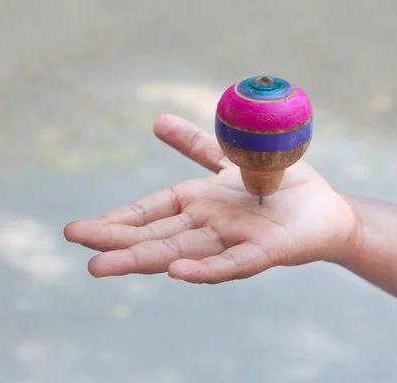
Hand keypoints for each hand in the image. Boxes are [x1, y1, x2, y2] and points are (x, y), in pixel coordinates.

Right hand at [64, 114, 358, 283]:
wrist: (324, 208)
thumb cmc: (277, 186)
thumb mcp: (230, 159)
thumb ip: (197, 146)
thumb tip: (156, 122)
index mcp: (197, 205)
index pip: (150, 214)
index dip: (118, 219)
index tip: (82, 229)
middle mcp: (207, 227)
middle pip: (155, 237)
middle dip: (114, 240)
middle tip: (72, 240)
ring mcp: (233, 241)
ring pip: (181, 253)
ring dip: (143, 259)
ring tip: (101, 266)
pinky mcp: (266, 252)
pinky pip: (233, 262)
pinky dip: (205, 270)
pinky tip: (176, 273)